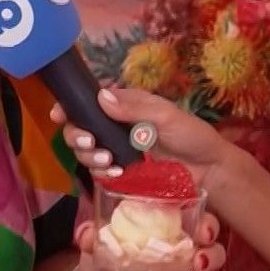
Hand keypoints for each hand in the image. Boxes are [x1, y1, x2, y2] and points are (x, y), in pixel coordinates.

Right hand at [49, 88, 240, 196]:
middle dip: (77, 136)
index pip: (89, 102)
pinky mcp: (121, 173)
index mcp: (125, 106)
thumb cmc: (191, 135)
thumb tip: (101, 97)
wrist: (209, 171)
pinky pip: (100, 173)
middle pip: (80, 129)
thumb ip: (135, 109)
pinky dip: (102, 172)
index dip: (70, 107)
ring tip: (109, 160)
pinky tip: (116, 172)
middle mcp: (115, 127)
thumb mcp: (166, 116)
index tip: (59, 115)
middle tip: (91, 143)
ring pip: (86, 152)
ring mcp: (117, 151)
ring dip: (89, 156)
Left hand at [70, 211, 225, 270]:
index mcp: (168, 236)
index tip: (201, 229)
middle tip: (198, 259)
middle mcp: (181, 258)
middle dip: (213, 254)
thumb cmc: (102, 263)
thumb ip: (92, 238)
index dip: (207, 224)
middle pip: (215, 252)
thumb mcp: (96, 247)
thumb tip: (87, 233)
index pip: (200, 223)